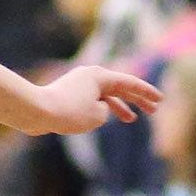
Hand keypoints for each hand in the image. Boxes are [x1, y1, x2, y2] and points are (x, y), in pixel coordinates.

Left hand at [32, 66, 161, 135]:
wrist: (35, 111)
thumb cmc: (68, 112)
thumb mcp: (97, 116)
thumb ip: (106, 111)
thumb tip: (100, 109)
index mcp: (101, 76)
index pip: (131, 83)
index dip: (147, 92)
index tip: (161, 99)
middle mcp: (92, 76)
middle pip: (120, 87)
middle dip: (137, 99)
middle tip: (153, 109)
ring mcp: (79, 84)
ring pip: (106, 95)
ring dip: (120, 106)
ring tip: (131, 119)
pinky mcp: (69, 93)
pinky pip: (92, 100)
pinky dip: (102, 108)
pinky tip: (105, 119)